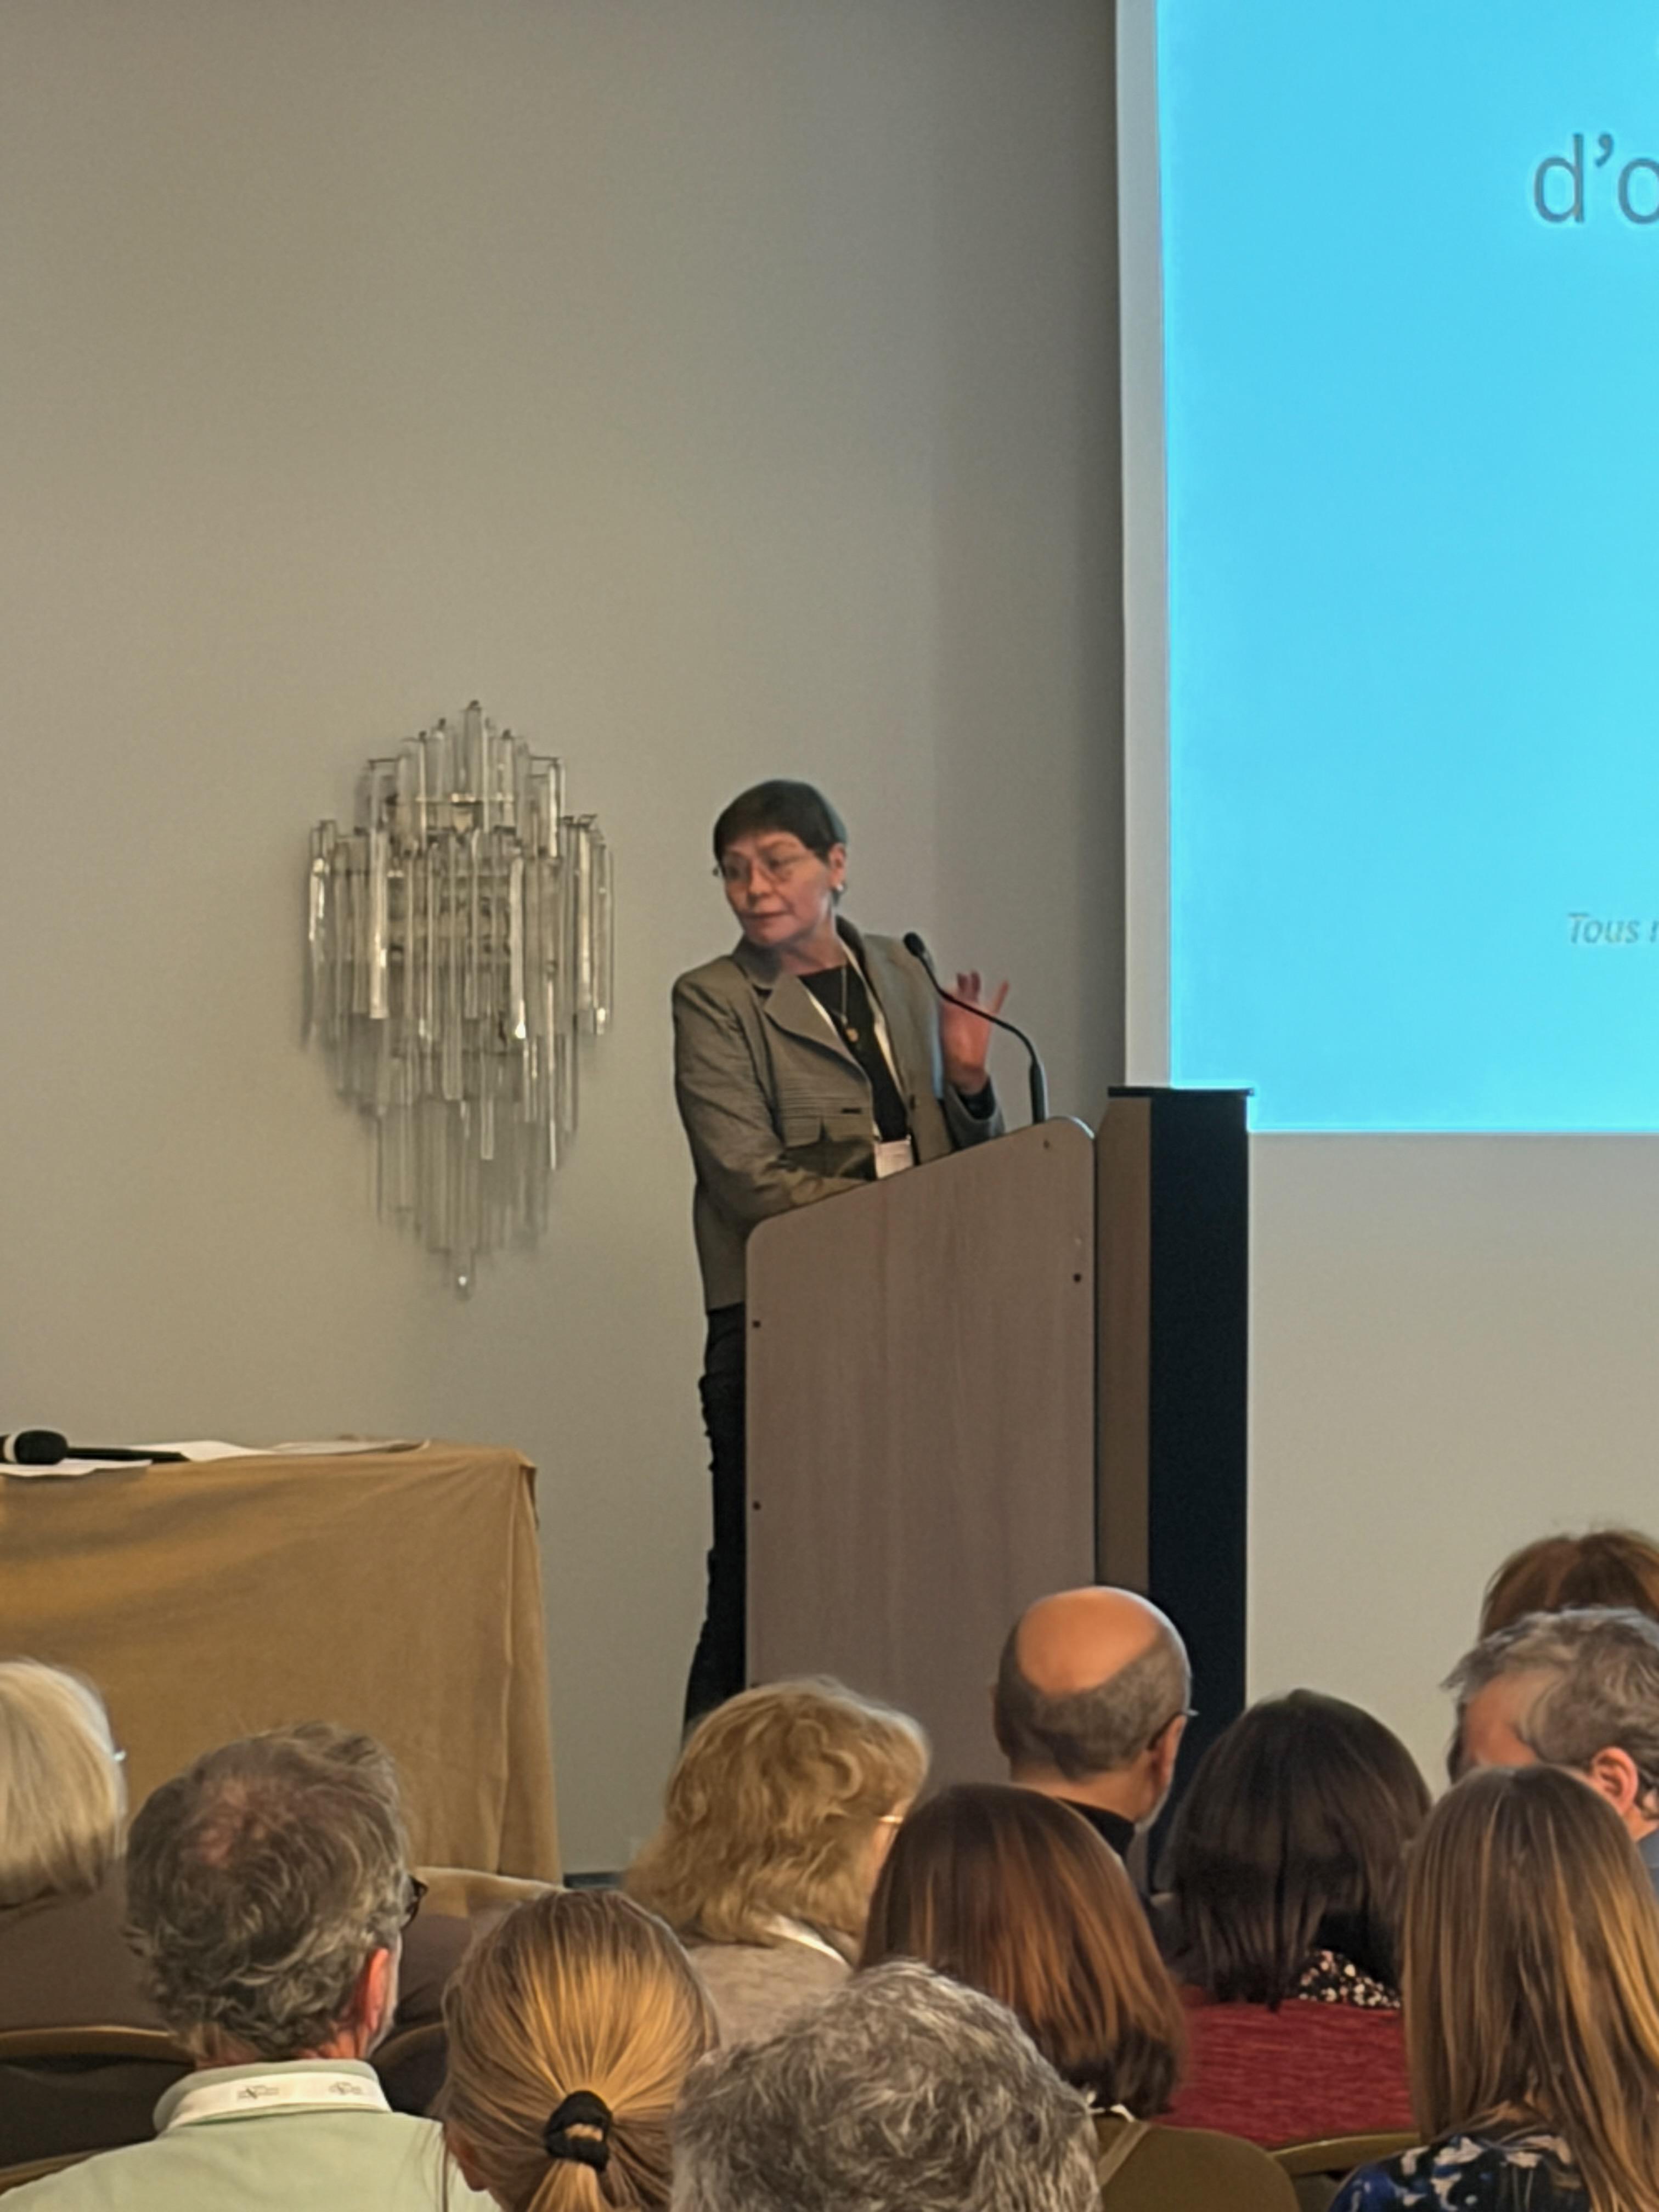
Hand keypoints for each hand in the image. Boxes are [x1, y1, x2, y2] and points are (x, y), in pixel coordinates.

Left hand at [938, 970, 1007, 1094]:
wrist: (966, 1068)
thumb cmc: (954, 1057)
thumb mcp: (947, 1041)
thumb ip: (947, 1027)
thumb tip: (946, 1019)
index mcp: (948, 1016)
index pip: (946, 997)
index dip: (947, 990)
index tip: (948, 985)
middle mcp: (960, 1012)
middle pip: (960, 991)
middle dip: (960, 982)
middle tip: (961, 974)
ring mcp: (973, 1013)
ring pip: (974, 994)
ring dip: (974, 984)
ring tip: (974, 974)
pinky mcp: (986, 1019)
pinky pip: (994, 1002)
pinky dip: (999, 993)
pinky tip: (1003, 984)